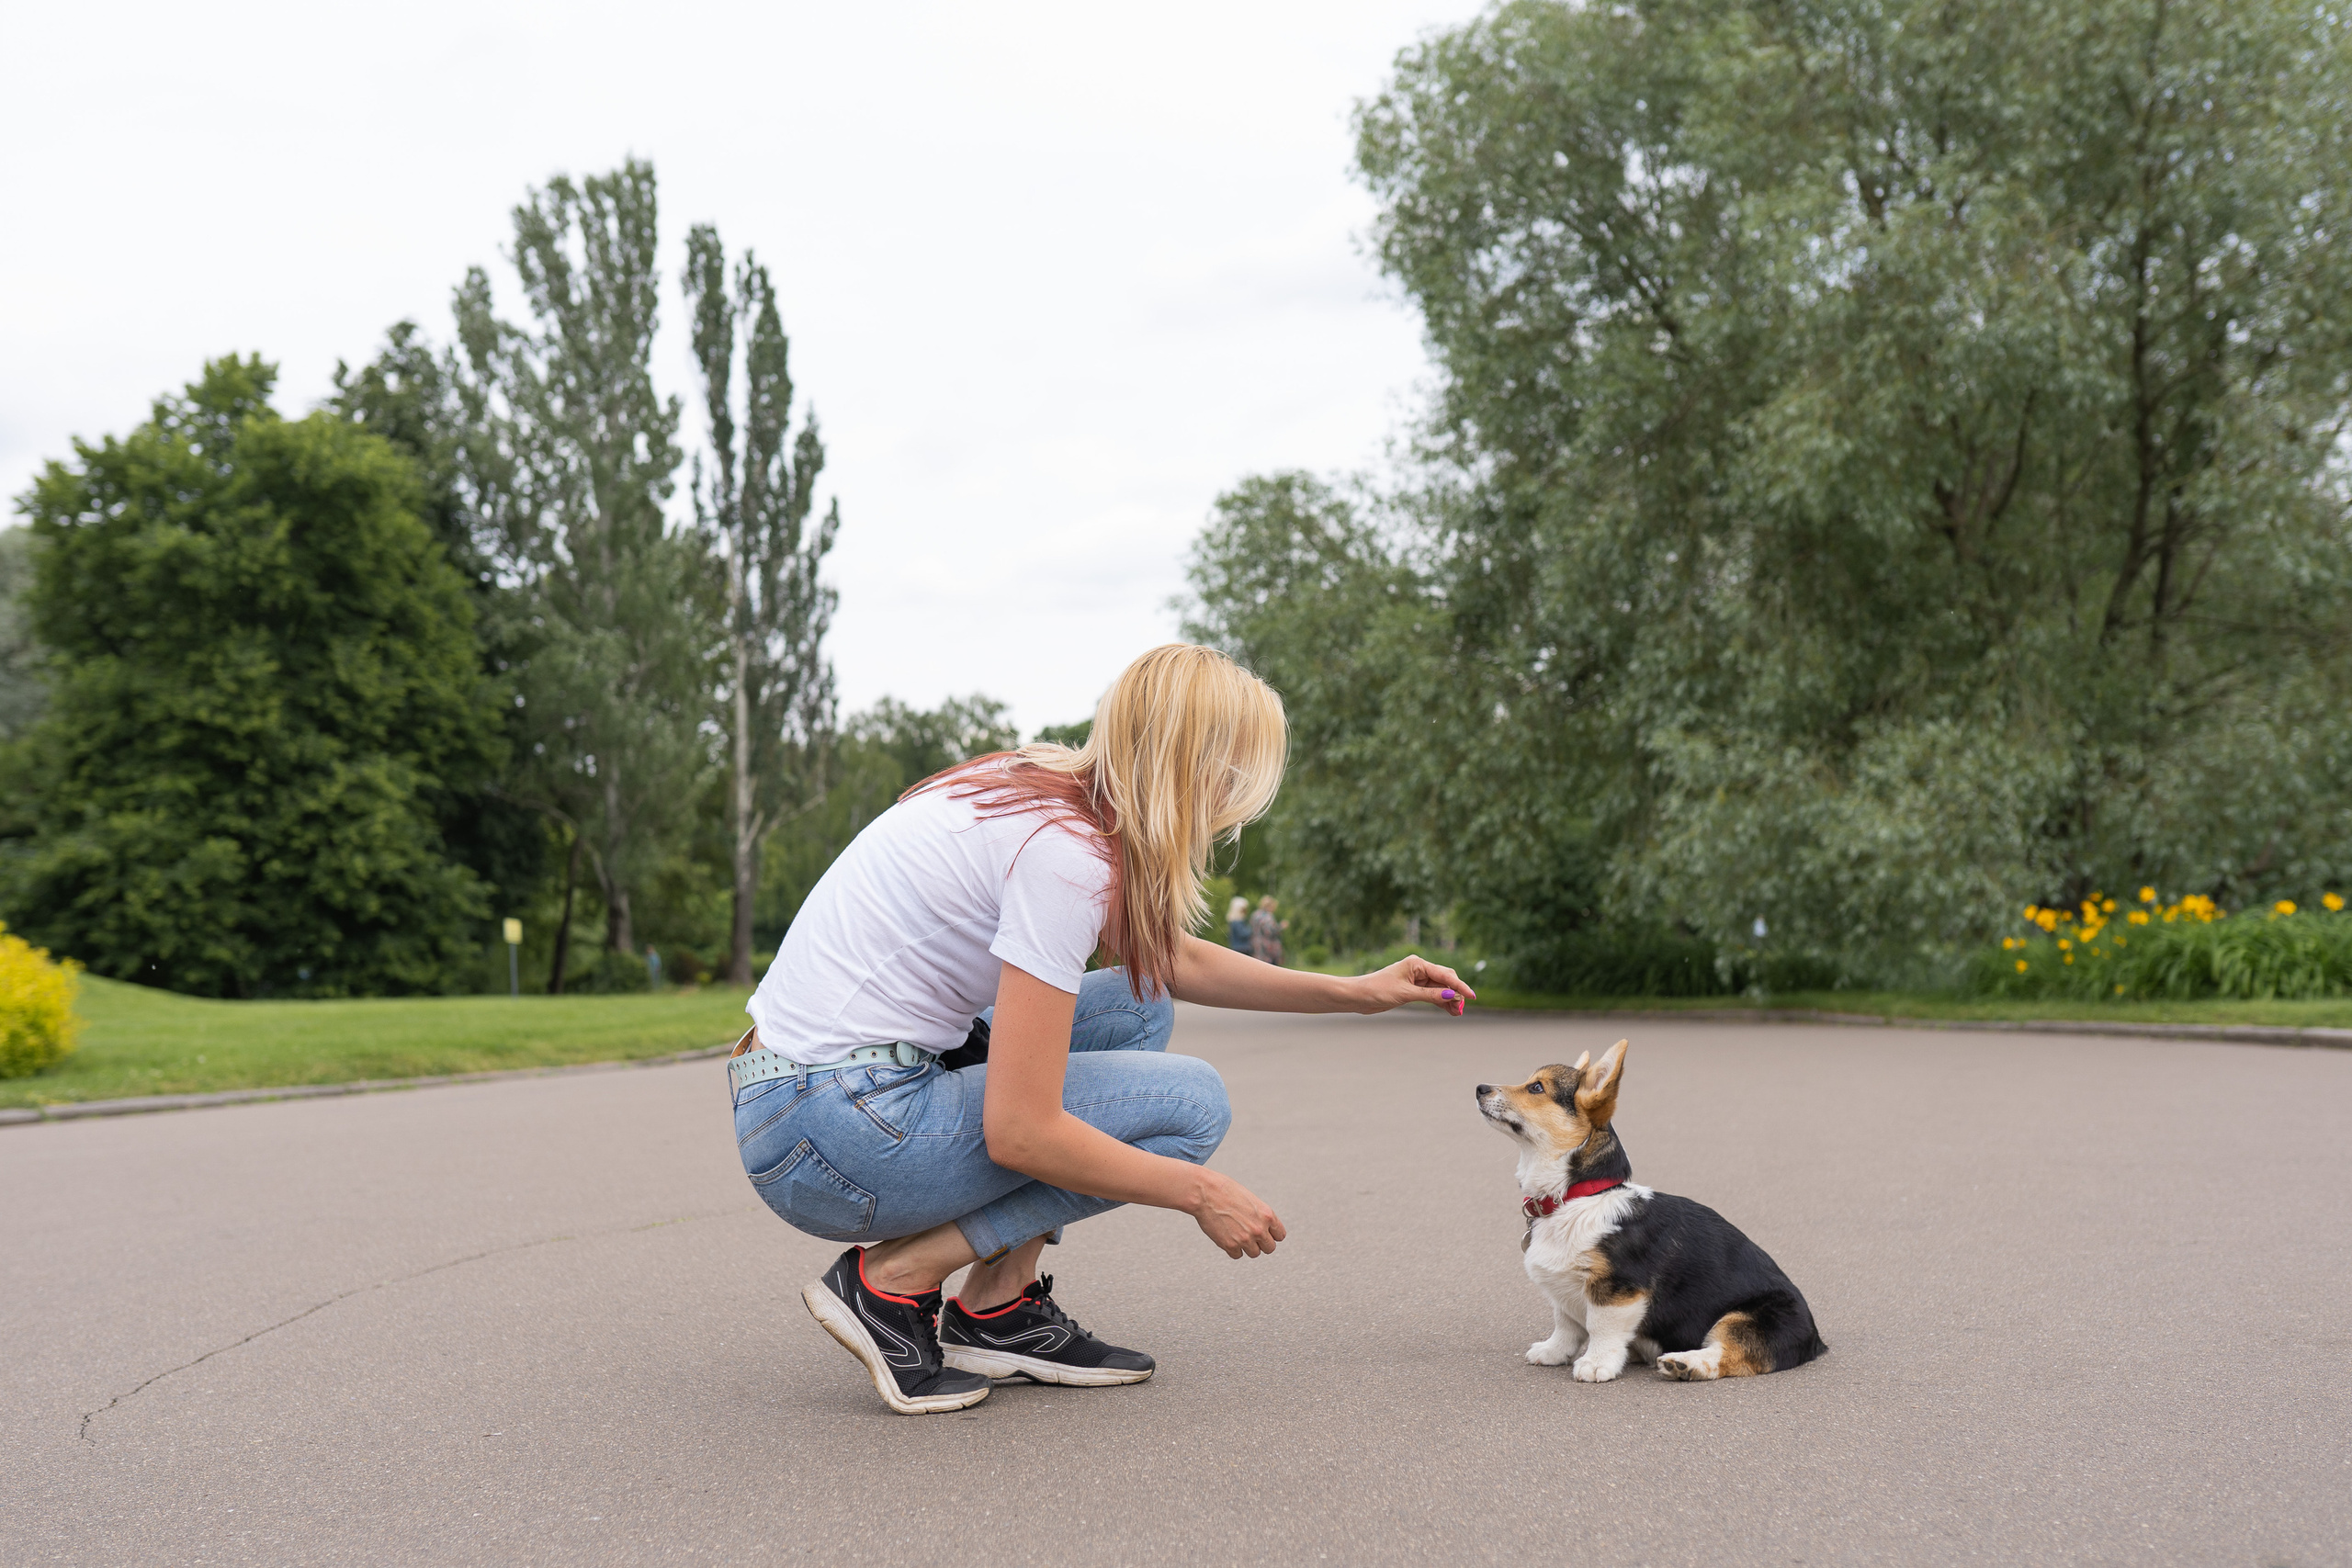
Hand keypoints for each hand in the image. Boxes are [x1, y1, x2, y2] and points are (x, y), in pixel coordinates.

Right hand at [1191, 1169, 1285, 1258]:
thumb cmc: (1225, 1191)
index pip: (1280, 1235)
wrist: (1205, 1193)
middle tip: (1251, 1236)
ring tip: (1237, 1234)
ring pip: (1254, 1253)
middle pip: (1270, 1248)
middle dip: (1261, 1243)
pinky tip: (1227, 1236)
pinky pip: (1237, 1255)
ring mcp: (1245, 1239)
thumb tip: (1263, 1227)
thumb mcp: (1251, 1200)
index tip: (1266, 1234)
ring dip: (1247, 1247)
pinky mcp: (1230, 1246)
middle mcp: (1259, 1229)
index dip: (1272, 1234)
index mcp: (1267, 1215)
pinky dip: (1233, 1249)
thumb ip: (1260, 1215)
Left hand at [1351, 955, 1476, 1015]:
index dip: (1460, 986)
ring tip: (1457, 1013)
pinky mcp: (1412, 989)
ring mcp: (1416, 979)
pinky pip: (1432, 994)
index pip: (1444, 975)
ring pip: (1440, 988)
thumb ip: (1430, 994)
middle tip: (1461, 1009)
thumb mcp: (1406, 994)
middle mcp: (1419, 969)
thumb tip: (1452, 995)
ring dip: (1449, 999)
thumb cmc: (1378, 990)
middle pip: (1445, 980)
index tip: (1472, 996)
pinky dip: (1440, 1001)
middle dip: (1455, 993)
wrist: (1358, 996)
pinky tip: (1448, 1010)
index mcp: (1417, 964)